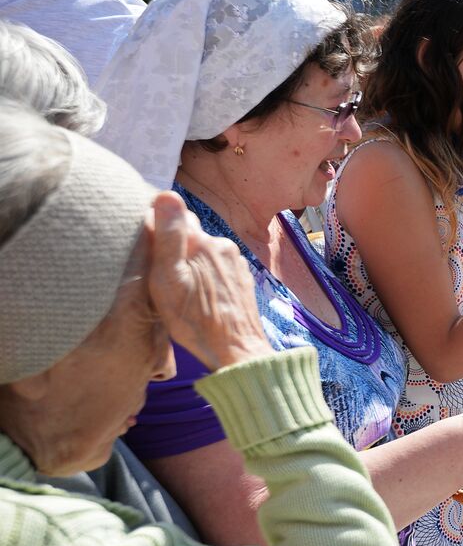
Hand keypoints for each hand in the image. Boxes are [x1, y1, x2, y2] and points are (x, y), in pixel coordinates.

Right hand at [146, 192, 270, 369]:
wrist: (236, 351)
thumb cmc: (195, 321)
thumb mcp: (169, 281)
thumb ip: (168, 237)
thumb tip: (166, 194)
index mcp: (200, 241)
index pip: (171, 212)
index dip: (153, 221)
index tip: (139, 236)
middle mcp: (221, 244)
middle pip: (187, 230)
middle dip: (170, 239)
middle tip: (155, 264)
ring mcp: (234, 260)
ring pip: (202, 247)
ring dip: (188, 256)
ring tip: (175, 281)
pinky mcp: (240, 275)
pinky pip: (215, 263)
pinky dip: (203, 269)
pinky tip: (195, 289)